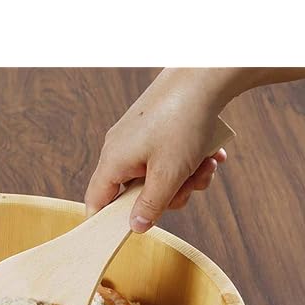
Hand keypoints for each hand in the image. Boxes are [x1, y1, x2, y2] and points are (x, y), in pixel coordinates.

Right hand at [85, 69, 230, 232]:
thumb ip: (150, 206)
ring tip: (205, 164)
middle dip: (168, 194)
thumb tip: (136, 226)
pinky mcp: (155, 129)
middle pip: (136, 192)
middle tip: (189, 186)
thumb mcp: (168, 175)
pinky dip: (188, 160)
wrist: (204, 75)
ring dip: (185, 177)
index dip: (108, 221)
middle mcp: (119, 149)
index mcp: (113, 161)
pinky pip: (167, 157)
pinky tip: (208, 154)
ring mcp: (137, 138)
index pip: (96, 201)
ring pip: (157, 175)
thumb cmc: (182, 122)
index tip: (130, 229)